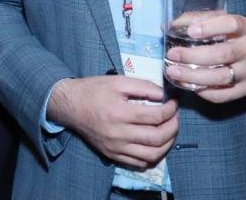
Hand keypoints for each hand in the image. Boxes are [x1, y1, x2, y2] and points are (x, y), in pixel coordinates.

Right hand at [47, 76, 177, 169]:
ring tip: (169, 132)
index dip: (170, 109)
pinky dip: (152, 156)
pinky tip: (155, 144)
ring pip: (151, 155)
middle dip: (173, 127)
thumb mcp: (117, 81)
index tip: (173, 102)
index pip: (156, 116)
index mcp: (120, 113)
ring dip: (167, 144)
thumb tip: (163, 95)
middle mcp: (118, 134)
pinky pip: (138, 163)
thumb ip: (143, 86)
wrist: (69, 105)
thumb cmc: (93, 90)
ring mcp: (115, 147)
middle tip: (175, 117)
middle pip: (157, 137)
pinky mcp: (112, 155)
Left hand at [165, 14, 245, 102]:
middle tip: (172, 55)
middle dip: (193, 56)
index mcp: (245, 28)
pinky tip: (189, 85)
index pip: (231, 24)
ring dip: (194, 77)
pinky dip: (205, 92)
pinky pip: (225, 95)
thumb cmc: (241, 33)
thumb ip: (199, 18)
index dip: (210, 28)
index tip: (190, 32)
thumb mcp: (226, 18)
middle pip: (222, 55)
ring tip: (173, 73)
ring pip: (222, 78)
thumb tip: (169, 26)